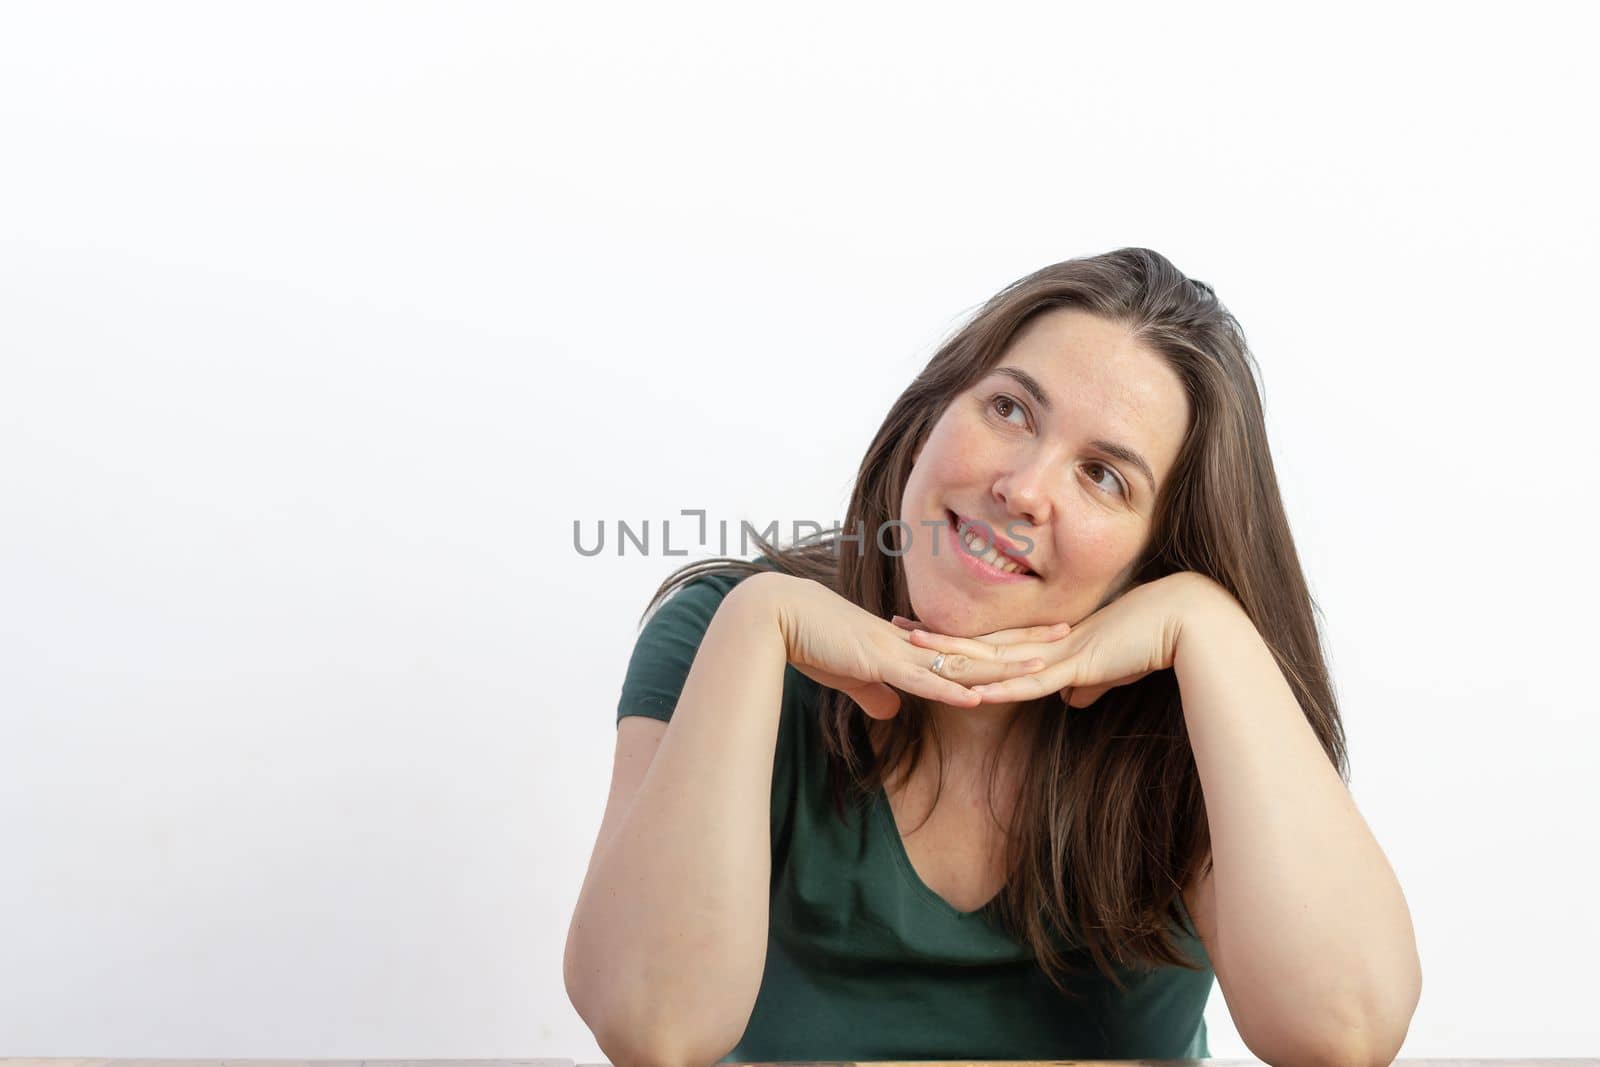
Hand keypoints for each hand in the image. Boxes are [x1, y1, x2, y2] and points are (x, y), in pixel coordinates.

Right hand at [740, 571, 1056, 719]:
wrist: (777, 617)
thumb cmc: (809, 642)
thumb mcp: (848, 675)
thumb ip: (872, 692)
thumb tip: (891, 712)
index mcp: (910, 645)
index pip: (968, 646)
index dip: (1006, 644)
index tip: (1041, 640)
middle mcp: (913, 644)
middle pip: (979, 646)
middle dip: (1024, 643)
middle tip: (1071, 634)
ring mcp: (898, 651)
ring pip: (961, 661)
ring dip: (1002, 666)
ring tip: (1045, 665)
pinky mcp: (878, 662)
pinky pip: (922, 679)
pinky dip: (951, 689)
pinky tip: (980, 696)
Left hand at [891, 573, 1213, 708]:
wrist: (1189, 621)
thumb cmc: (1156, 641)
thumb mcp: (1114, 667)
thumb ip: (1089, 682)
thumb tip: (1070, 700)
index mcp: (1053, 639)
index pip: (994, 640)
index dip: (958, 638)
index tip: (924, 631)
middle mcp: (1049, 641)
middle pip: (982, 642)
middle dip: (940, 639)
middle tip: (897, 628)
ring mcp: (1061, 652)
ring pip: (996, 658)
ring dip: (957, 657)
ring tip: (915, 650)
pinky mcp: (1079, 665)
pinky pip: (1031, 680)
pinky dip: (1001, 685)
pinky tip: (973, 689)